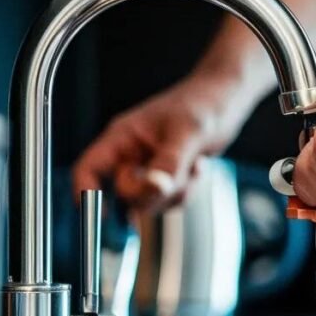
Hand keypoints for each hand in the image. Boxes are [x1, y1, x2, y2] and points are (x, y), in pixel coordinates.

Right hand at [72, 70, 250, 209]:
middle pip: (125, 195)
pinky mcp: (166, 177)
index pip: (89, 168)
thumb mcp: (188, 132)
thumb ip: (169, 163)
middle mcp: (131, 154)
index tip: (103, 216)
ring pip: (151, 202)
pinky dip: (186, 191)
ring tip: (193, 163)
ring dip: (176, 192)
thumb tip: (154, 188)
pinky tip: (197, 166)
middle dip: (155, 192)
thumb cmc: (205, 104)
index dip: (88, 194)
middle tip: (179, 173)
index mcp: (123, 136)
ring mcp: (148, 168)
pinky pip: (169, 201)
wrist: (227, 98)